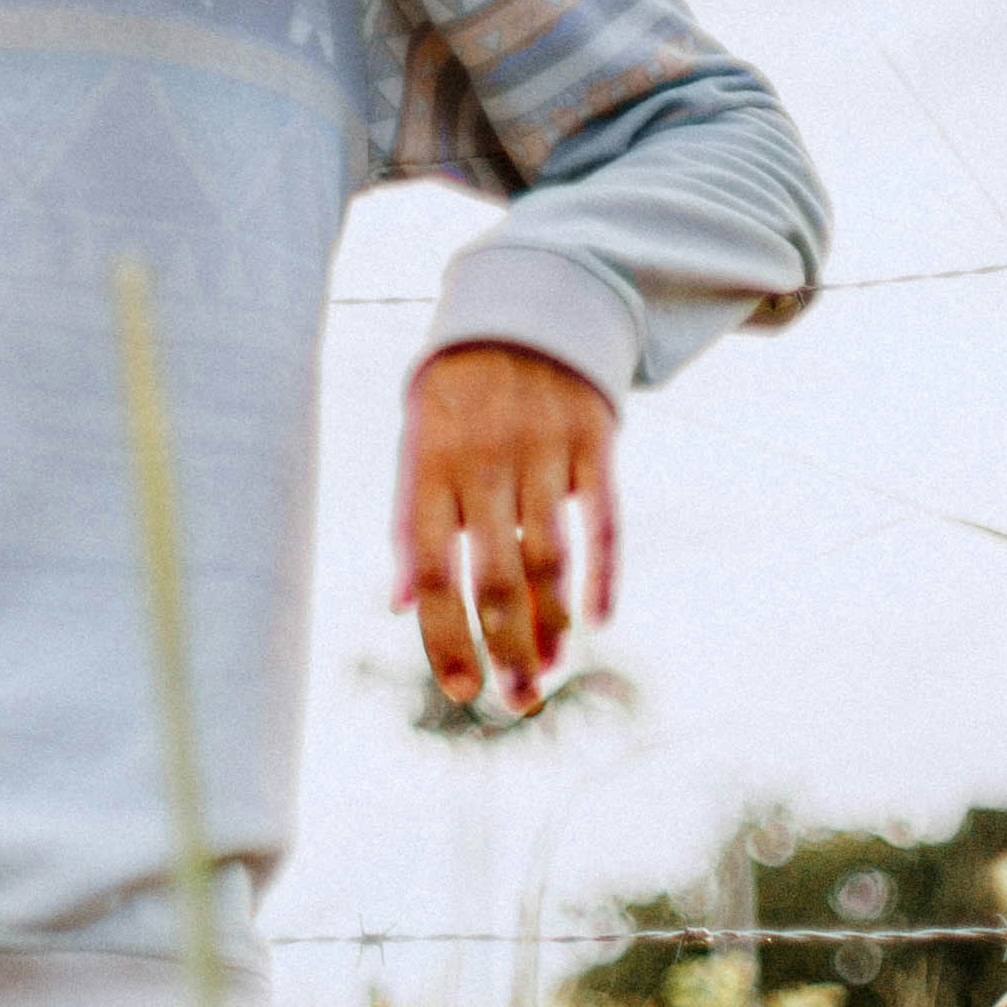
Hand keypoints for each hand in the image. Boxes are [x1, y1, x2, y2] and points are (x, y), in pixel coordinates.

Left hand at [394, 344, 616, 714]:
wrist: (523, 305)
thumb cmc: (457, 396)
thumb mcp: (418, 444)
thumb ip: (411, 520)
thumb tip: (402, 605)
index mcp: (429, 466)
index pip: (432, 571)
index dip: (446, 638)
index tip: (463, 691)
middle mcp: (484, 461)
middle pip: (495, 577)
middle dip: (507, 650)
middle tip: (518, 702)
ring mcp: (543, 448)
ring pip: (551, 557)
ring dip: (553, 624)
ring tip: (552, 668)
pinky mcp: (594, 438)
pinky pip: (604, 519)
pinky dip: (604, 573)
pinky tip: (597, 620)